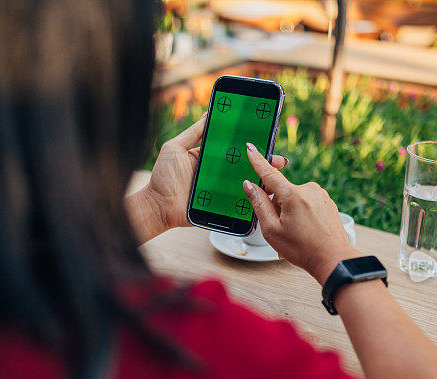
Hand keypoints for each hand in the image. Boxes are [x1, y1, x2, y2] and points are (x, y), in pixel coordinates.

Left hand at [127, 115, 288, 242]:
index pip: (235, 148)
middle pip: (246, 166)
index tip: (266, 137)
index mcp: (211, 157)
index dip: (250, 144)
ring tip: (276, 177)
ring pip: (247, 183)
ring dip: (263, 181)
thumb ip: (192, 132)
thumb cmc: (162, 177)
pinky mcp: (221, 206)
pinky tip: (265, 195)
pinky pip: (240, 202)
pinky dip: (253, 199)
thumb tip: (209, 114)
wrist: (157, 206)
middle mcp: (219, 173)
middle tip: (279, 160)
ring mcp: (222, 190)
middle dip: (265, 163)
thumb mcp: (175, 148)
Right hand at [243, 143, 358, 282]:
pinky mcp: (327, 202)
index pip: (269, 173)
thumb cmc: (303, 249)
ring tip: (294, 234)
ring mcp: (320, 195)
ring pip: (293, 199)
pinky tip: (304, 232)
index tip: (250, 148)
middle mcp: (308, 189)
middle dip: (276, 206)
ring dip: (289, 213)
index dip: (257, 161)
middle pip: (281, 191)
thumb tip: (250, 185)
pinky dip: (301, 216)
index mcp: (292, 194)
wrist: (333, 259)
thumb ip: (259, 204)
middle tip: (280, 228)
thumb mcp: (271, 229)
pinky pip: (306, 204)